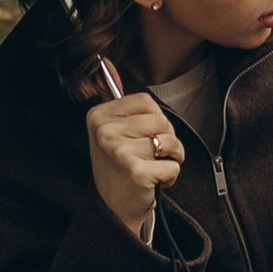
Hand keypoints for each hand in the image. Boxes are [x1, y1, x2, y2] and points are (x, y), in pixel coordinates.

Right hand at [87, 88, 184, 234]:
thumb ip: (116, 102)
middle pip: (161, 121)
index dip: (154, 120)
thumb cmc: (120, 166)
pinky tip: (155, 182)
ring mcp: (118, 151)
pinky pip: (173, 165)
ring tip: (154, 167)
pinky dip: (171, 176)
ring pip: (170, 142)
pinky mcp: (135, 171)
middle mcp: (105, 132)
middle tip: (151, 156)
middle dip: (166, 140)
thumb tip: (105, 62)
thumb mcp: (111, 131)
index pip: (146, 101)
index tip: (144, 136)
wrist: (114, 209)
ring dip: (171, 158)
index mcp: (99, 116)